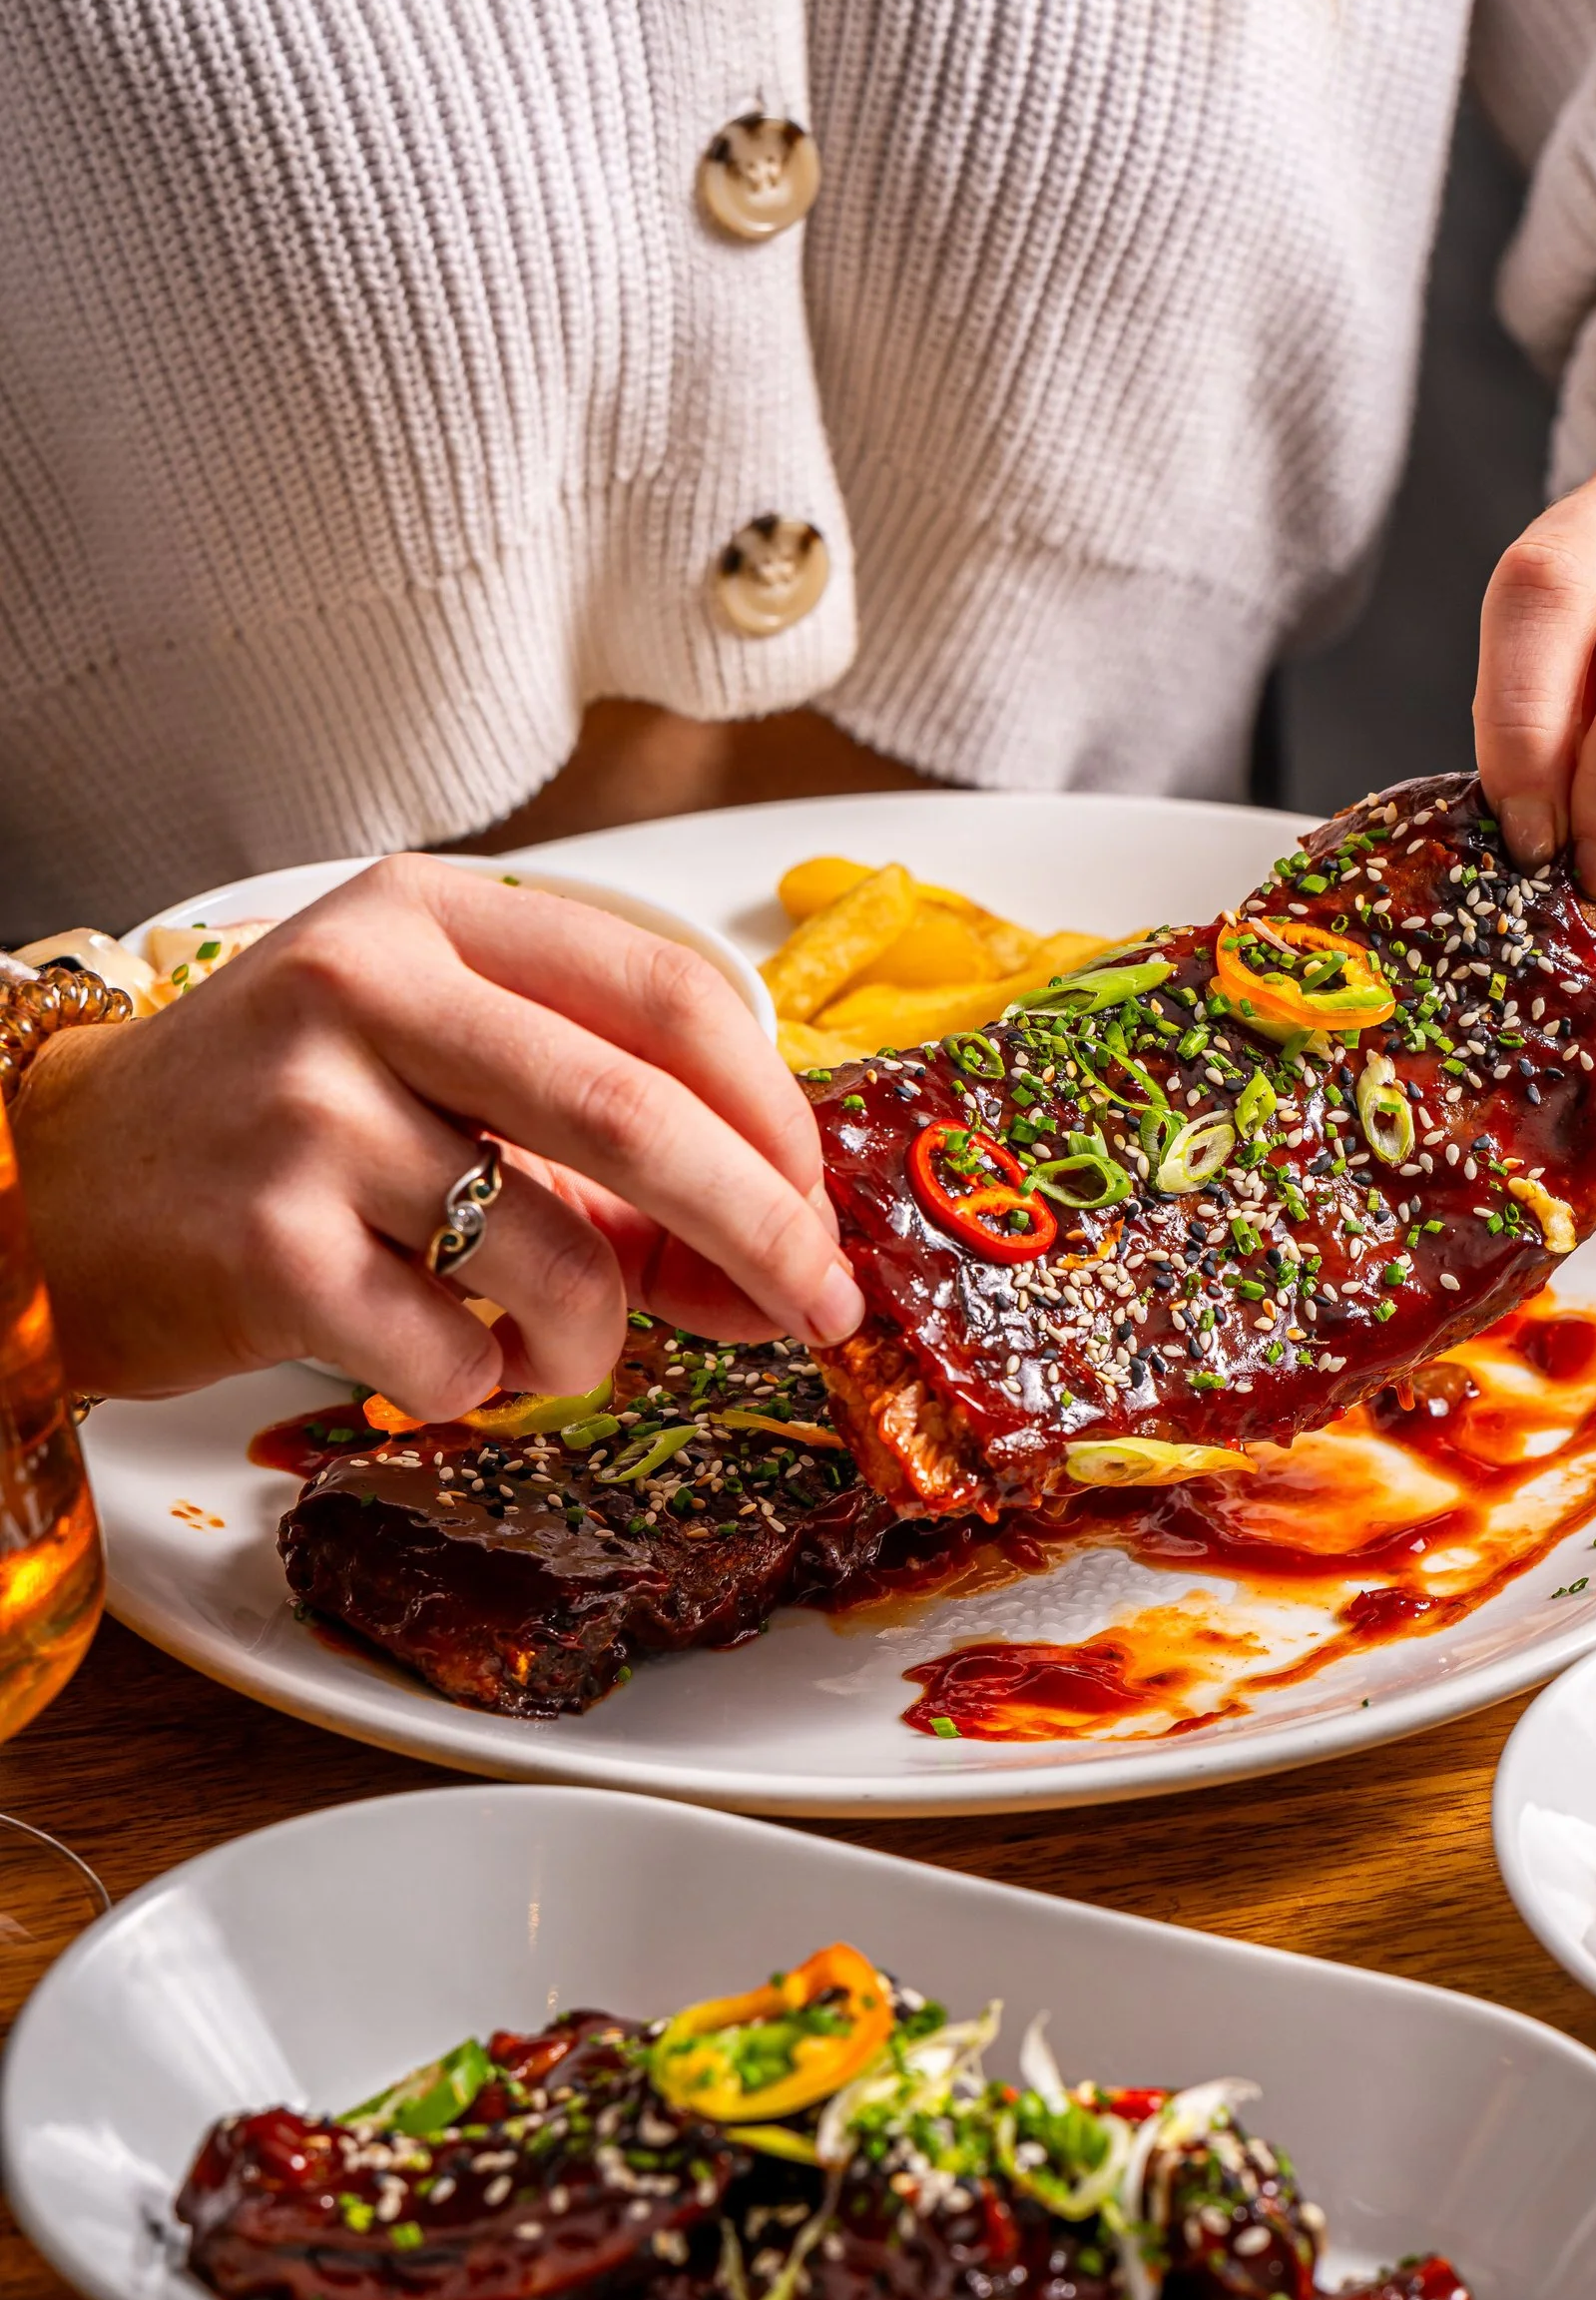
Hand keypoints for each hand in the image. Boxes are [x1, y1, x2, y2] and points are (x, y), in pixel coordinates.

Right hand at [15, 854, 862, 1413]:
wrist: (49, 1193)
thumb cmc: (267, 1129)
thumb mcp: (427, 1065)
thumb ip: (594, 1132)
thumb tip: (772, 1257)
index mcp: (430, 917)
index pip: (670, 993)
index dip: (775, 1114)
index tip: (816, 1201)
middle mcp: (367, 992)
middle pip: (645, 1119)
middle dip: (763, 1235)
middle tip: (816, 1313)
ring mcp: (308, 1115)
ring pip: (560, 1258)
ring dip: (597, 1338)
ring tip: (555, 1345)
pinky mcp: (263, 1248)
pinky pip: (455, 1351)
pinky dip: (481, 1382)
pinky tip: (432, 1354)